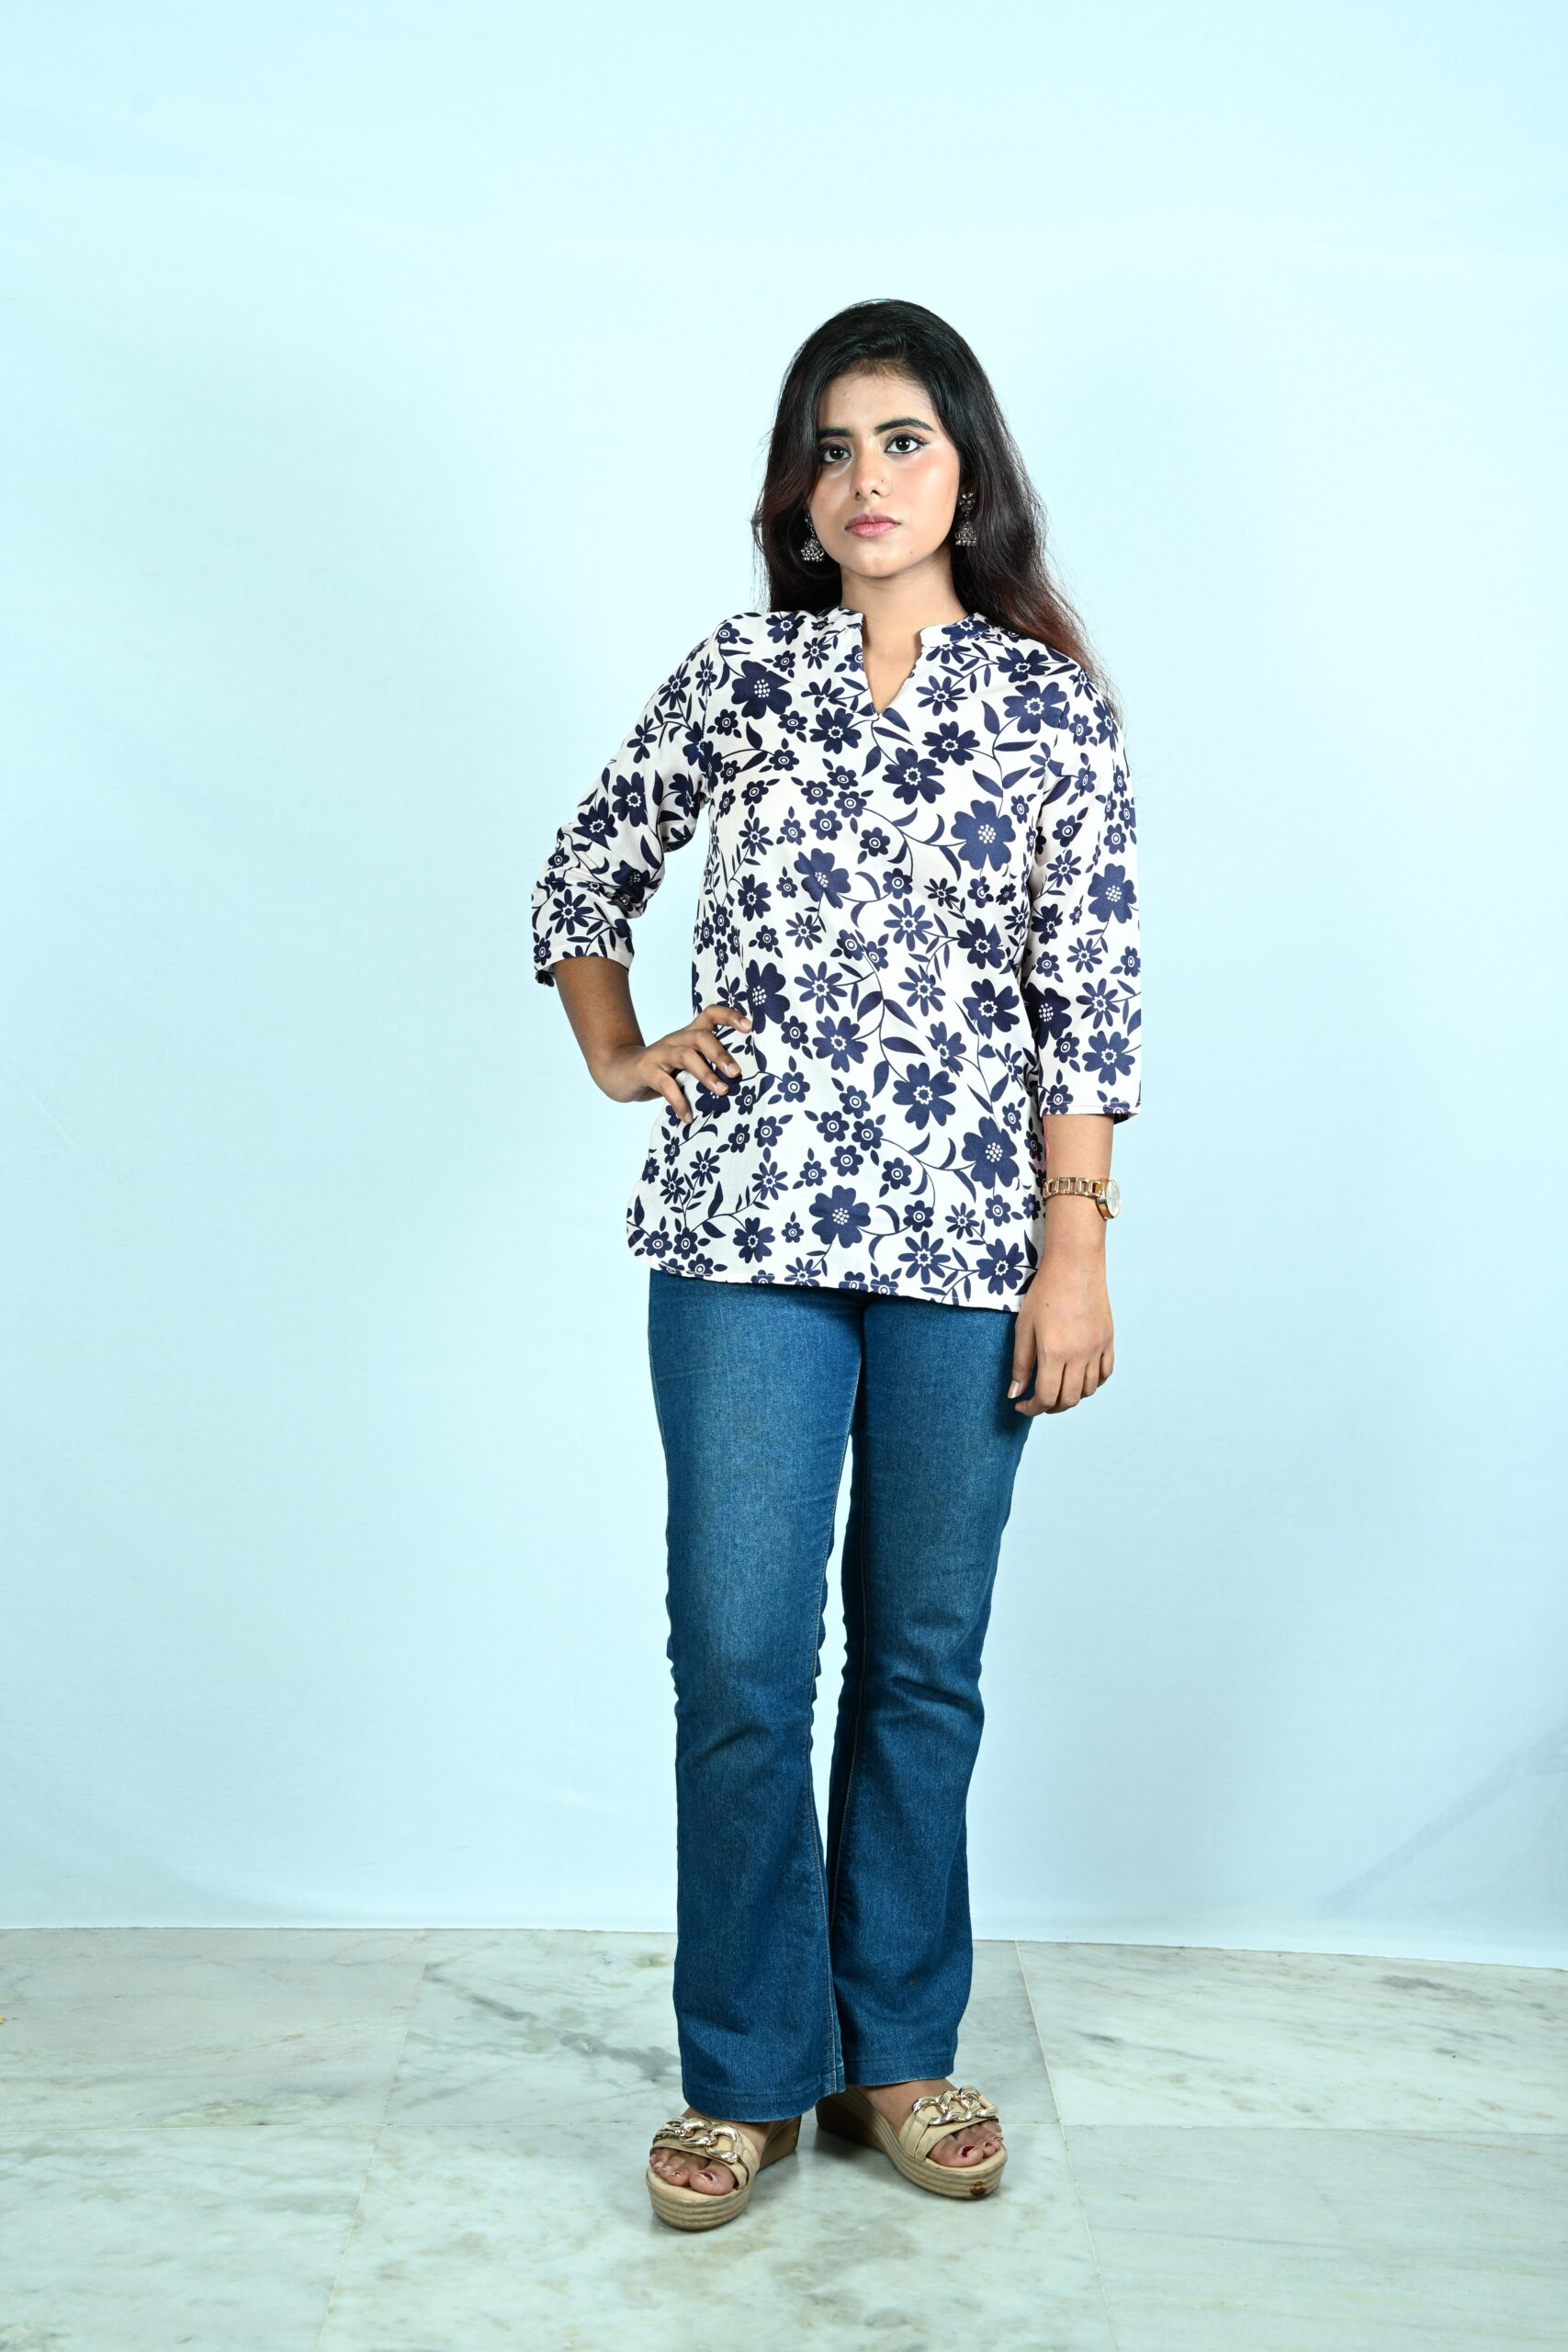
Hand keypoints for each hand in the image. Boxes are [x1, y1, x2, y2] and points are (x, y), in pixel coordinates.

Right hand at [595, 1002, 752, 1123]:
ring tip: (722, 1092)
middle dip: (720, 1054)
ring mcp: (659, 1054)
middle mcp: (675, 1040)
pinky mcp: (645, 1070)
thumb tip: (738, 1084)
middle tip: (736, 1073)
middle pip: (700, 1036)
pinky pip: (665, 1084)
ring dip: (706, 1074)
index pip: (709, 1014)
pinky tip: (688, 1116)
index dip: (729, 1016)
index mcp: (687, 1035)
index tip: (749, 1027)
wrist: (617, 1072)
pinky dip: (679, 1101)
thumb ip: (705, 1067)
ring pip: (685, 1056)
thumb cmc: (659, 1070)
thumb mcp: (684, 1064)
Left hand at [1008, 1241, 1113, 1414]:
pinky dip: (1093, 1383)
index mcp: (1054, 1353)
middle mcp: (1079, 1355)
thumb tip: (1015, 1393)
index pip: (1046, 1398)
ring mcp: (1097, 1348)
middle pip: (1069, 1399)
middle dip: (1050, 1407)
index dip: (1032, 1409)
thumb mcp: (1024, 1327)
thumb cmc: (1045, 1292)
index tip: (1021, 1406)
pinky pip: (1105, 1373)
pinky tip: (1079, 1378)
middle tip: (1037, 1401)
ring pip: (1088, 1390)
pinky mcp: (1108, 1340)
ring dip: (1071, 1397)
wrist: (1075, 1265)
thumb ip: (1020, 1363)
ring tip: (1057, 1388)